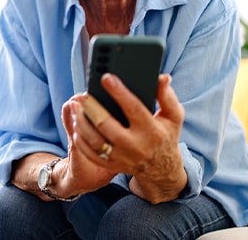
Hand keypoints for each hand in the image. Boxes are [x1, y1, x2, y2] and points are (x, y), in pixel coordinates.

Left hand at [69, 73, 187, 203]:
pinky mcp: (111, 165)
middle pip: (107, 126)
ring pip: (95, 141)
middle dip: (92, 109)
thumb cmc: (165, 135)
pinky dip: (80, 139)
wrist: (160, 168)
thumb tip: (162, 78)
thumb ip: (167, 96)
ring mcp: (122, 157)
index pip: (134, 108)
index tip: (106, 77)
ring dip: (81, 123)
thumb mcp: (173, 116)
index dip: (119, 92)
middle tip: (82, 95)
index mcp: (152, 131)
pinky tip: (75, 124)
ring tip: (74, 106)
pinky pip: (90, 154)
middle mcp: (136, 146)